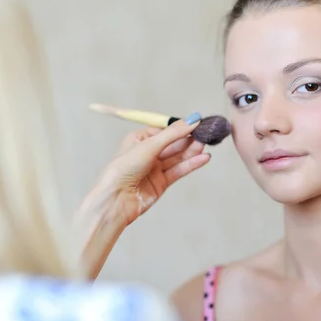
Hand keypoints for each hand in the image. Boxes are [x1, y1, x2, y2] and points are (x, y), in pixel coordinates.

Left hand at [78, 113, 210, 278]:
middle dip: (189, 139)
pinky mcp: (161, 183)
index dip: (181, 127)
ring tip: (206, 144)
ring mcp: (155, 169)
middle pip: (173, 144)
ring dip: (192, 151)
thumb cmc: (123, 169)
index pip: (165, 130)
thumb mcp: (149, 145)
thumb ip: (173, 133)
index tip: (197, 122)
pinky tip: (203, 158)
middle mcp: (147, 153)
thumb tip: (193, 119)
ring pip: (178, 157)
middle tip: (205, 133)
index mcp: (139, 139)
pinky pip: (179, 170)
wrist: (115, 200)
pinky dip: (191, 164)